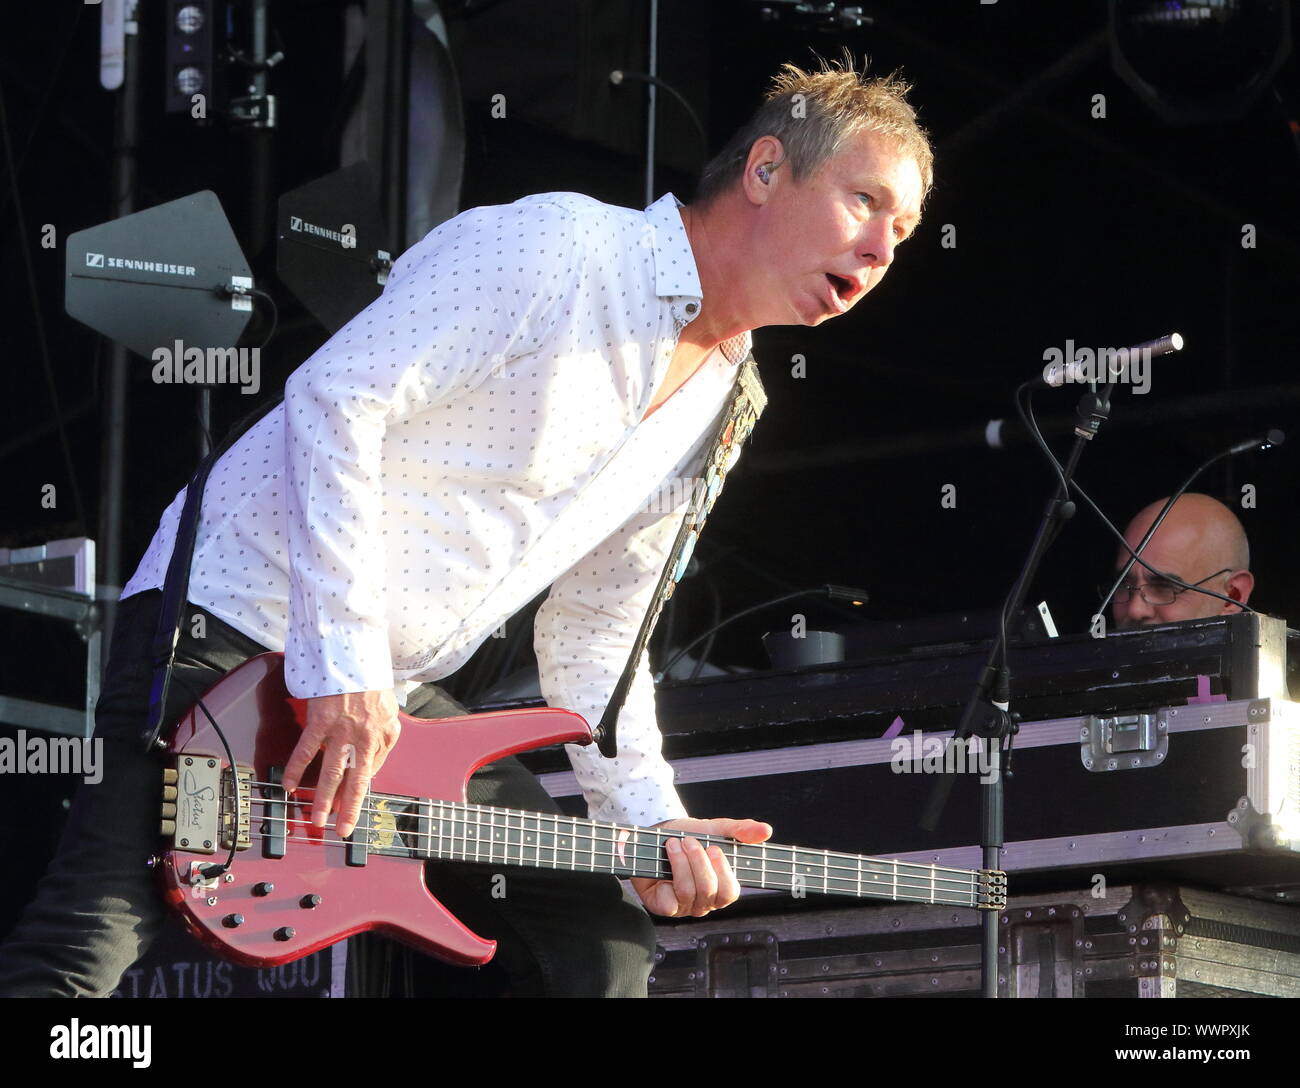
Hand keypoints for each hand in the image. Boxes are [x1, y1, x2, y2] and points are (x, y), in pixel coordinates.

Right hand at [281, 689, 400, 839]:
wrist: (354, 658)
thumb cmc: (371, 685)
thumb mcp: (389, 713)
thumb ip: (383, 740)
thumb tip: (373, 766)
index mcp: (382, 735)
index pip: (371, 772)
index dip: (360, 793)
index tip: (352, 810)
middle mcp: (364, 737)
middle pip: (355, 780)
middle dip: (347, 808)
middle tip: (341, 830)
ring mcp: (342, 730)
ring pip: (332, 772)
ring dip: (324, 798)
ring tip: (317, 819)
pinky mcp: (321, 721)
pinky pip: (306, 751)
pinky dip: (297, 770)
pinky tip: (290, 786)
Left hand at [631, 817, 772, 918]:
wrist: (656, 836)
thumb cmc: (688, 836)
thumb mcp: (715, 829)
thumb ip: (741, 830)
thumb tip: (766, 830)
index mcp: (720, 886)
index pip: (730, 892)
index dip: (723, 872)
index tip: (714, 848)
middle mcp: (704, 901)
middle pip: (709, 891)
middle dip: (698, 862)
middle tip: (689, 841)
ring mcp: (684, 906)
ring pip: (689, 892)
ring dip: (681, 863)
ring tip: (674, 844)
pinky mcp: (664, 907)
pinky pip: (671, 902)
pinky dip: (668, 875)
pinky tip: (665, 859)